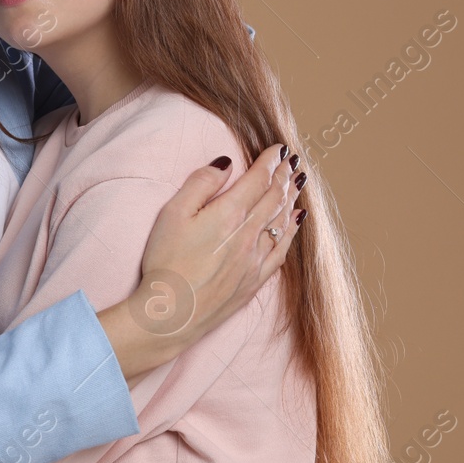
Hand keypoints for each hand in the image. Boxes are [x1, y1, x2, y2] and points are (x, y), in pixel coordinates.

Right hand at [102, 144, 302, 379]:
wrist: (171, 314)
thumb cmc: (166, 262)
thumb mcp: (172, 213)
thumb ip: (201, 183)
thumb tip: (226, 163)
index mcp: (230, 214)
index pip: (258, 179)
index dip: (270, 161)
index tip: (278, 148)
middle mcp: (249, 234)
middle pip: (274, 197)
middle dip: (283, 175)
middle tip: (291, 161)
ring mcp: (255, 259)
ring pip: (281, 220)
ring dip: (291, 197)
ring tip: (297, 182)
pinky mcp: (254, 280)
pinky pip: (282, 249)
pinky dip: (292, 230)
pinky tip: (296, 220)